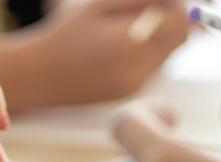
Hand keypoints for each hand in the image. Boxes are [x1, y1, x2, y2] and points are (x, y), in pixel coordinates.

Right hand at [0, 0, 189, 111]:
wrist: (39, 76)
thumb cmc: (65, 33)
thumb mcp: (102, 5)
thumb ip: (142, 0)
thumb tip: (181, 0)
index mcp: (132, 46)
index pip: (180, 24)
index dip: (179, 6)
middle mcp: (139, 71)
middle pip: (177, 41)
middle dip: (170, 21)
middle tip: (146, 8)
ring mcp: (135, 86)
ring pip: (165, 55)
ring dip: (156, 37)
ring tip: (121, 30)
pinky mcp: (129, 93)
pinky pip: (150, 68)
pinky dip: (143, 53)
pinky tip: (115, 48)